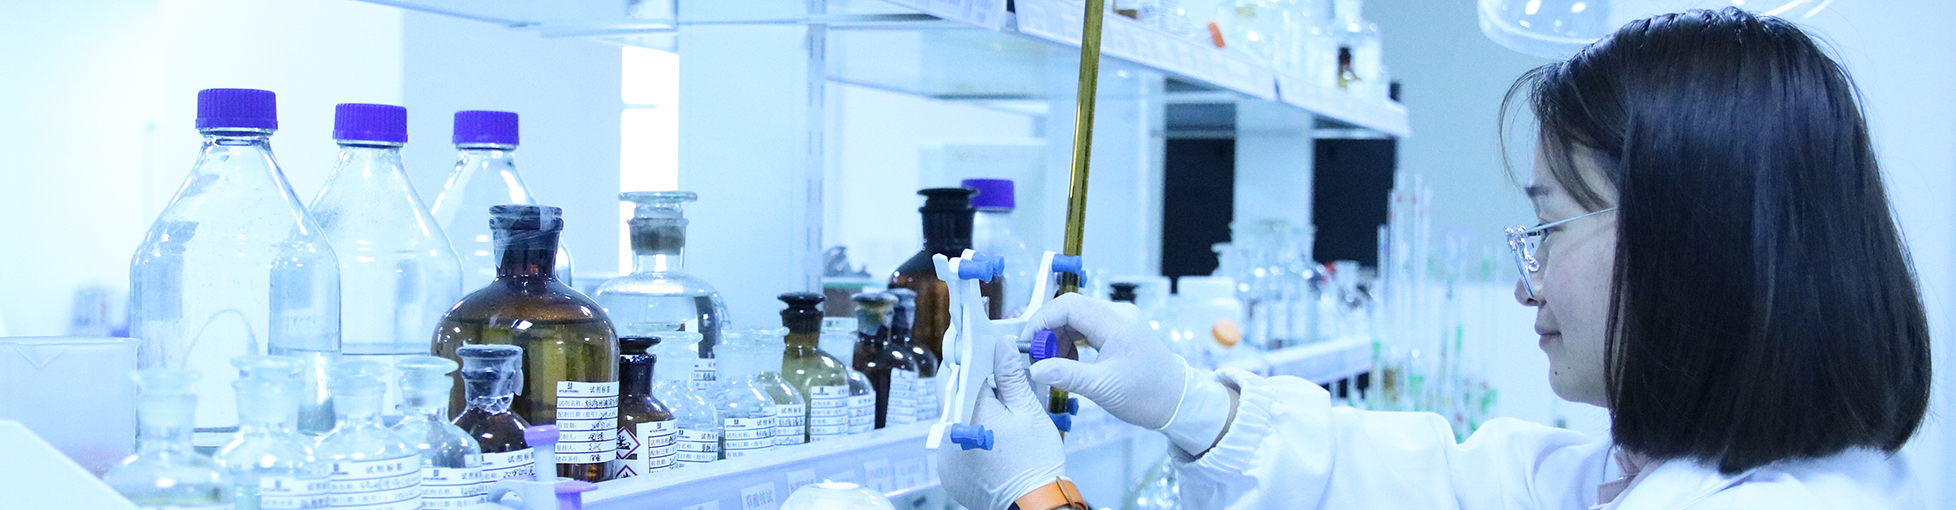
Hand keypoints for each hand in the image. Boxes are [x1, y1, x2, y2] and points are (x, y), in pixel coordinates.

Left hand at [938, 331, 1065, 509]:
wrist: (1032, 506)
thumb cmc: (1035, 463)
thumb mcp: (1028, 411)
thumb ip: (1010, 375)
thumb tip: (1001, 345)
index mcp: (967, 414)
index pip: (956, 372)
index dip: (965, 355)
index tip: (973, 343)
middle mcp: (948, 434)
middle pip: (953, 394)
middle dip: (971, 382)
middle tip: (993, 375)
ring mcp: (945, 455)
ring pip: (954, 417)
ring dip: (971, 408)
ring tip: (998, 410)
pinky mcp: (948, 471)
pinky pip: (955, 440)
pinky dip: (970, 433)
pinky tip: (991, 435)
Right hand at [1022, 293, 1235, 454]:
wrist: (1177, 401)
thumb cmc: (1146, 395)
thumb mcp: (1102, 388)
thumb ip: (1066, 375)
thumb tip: (1035, 369)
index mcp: (1117, 324)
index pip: (1069, 305)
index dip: (1042, 320)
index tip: (1027, 343)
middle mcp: (1119, 314)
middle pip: (1071, 308)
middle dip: (1049, 330)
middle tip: (1038, 356)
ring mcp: (1121, 320)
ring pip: (1078, 317)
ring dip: (1060, 337)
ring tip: (1055, 364)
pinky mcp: (1120, 329)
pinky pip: (1087, 326)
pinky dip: (1072, 341)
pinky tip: (1069, 362)